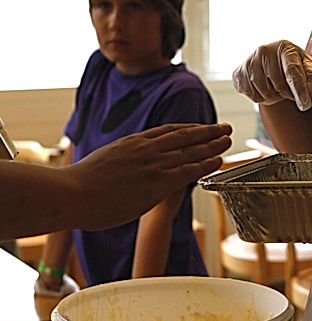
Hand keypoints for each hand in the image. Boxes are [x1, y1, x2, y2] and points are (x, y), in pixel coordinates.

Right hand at [70, 122, 232, 229]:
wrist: (73, 193)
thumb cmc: (81, 185)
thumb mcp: (104, 163)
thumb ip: (120, 162)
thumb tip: (123, 168)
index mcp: (133, 142)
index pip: (168, 131)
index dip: (189, 129)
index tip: (202, 128)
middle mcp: (146, 149)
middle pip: (185, 136)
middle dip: (207, 131)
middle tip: (224, 127)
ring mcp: (153, 164)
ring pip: (191, 150)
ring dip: (213, 144)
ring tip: (228, 139)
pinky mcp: (157, 182)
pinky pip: (188, 170)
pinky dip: (206, 163)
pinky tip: (218, 160)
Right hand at [232, 40, 311, 111]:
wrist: (268, 58)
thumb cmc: (291, 62)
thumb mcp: (305, 62)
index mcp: (284, 47)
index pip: (292, 72)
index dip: (300, 91)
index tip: (305, 106)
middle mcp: (264, 51)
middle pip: (278, 87)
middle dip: (287, 95)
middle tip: (290, 93)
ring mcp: (249, 61)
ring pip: (264, 93)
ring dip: (274, 98)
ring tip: (276, 90)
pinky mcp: (238, 73)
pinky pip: (251, 96)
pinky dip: (260, 98)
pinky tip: (264, 89)